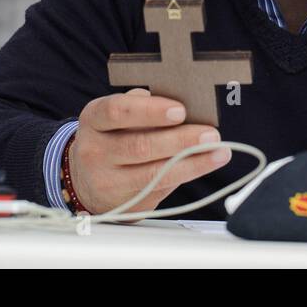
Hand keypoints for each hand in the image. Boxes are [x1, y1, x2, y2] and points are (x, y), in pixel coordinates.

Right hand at [69, 88, 230, 214]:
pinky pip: (159, 190)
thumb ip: (143, 106)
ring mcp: (107, 181)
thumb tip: (184, 103)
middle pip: (139, 146)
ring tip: (218, 151)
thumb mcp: (118, 116)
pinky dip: (185, 175)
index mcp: (94, 119)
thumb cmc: (112, 137)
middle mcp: (95, 151)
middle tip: (210, 134)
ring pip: (152, 174)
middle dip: (180, 140)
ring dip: (191, 162)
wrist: (88, 179)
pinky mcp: (124, 203)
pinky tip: (203, 165)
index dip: (150, 111)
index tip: (180, 110)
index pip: (118, 111)